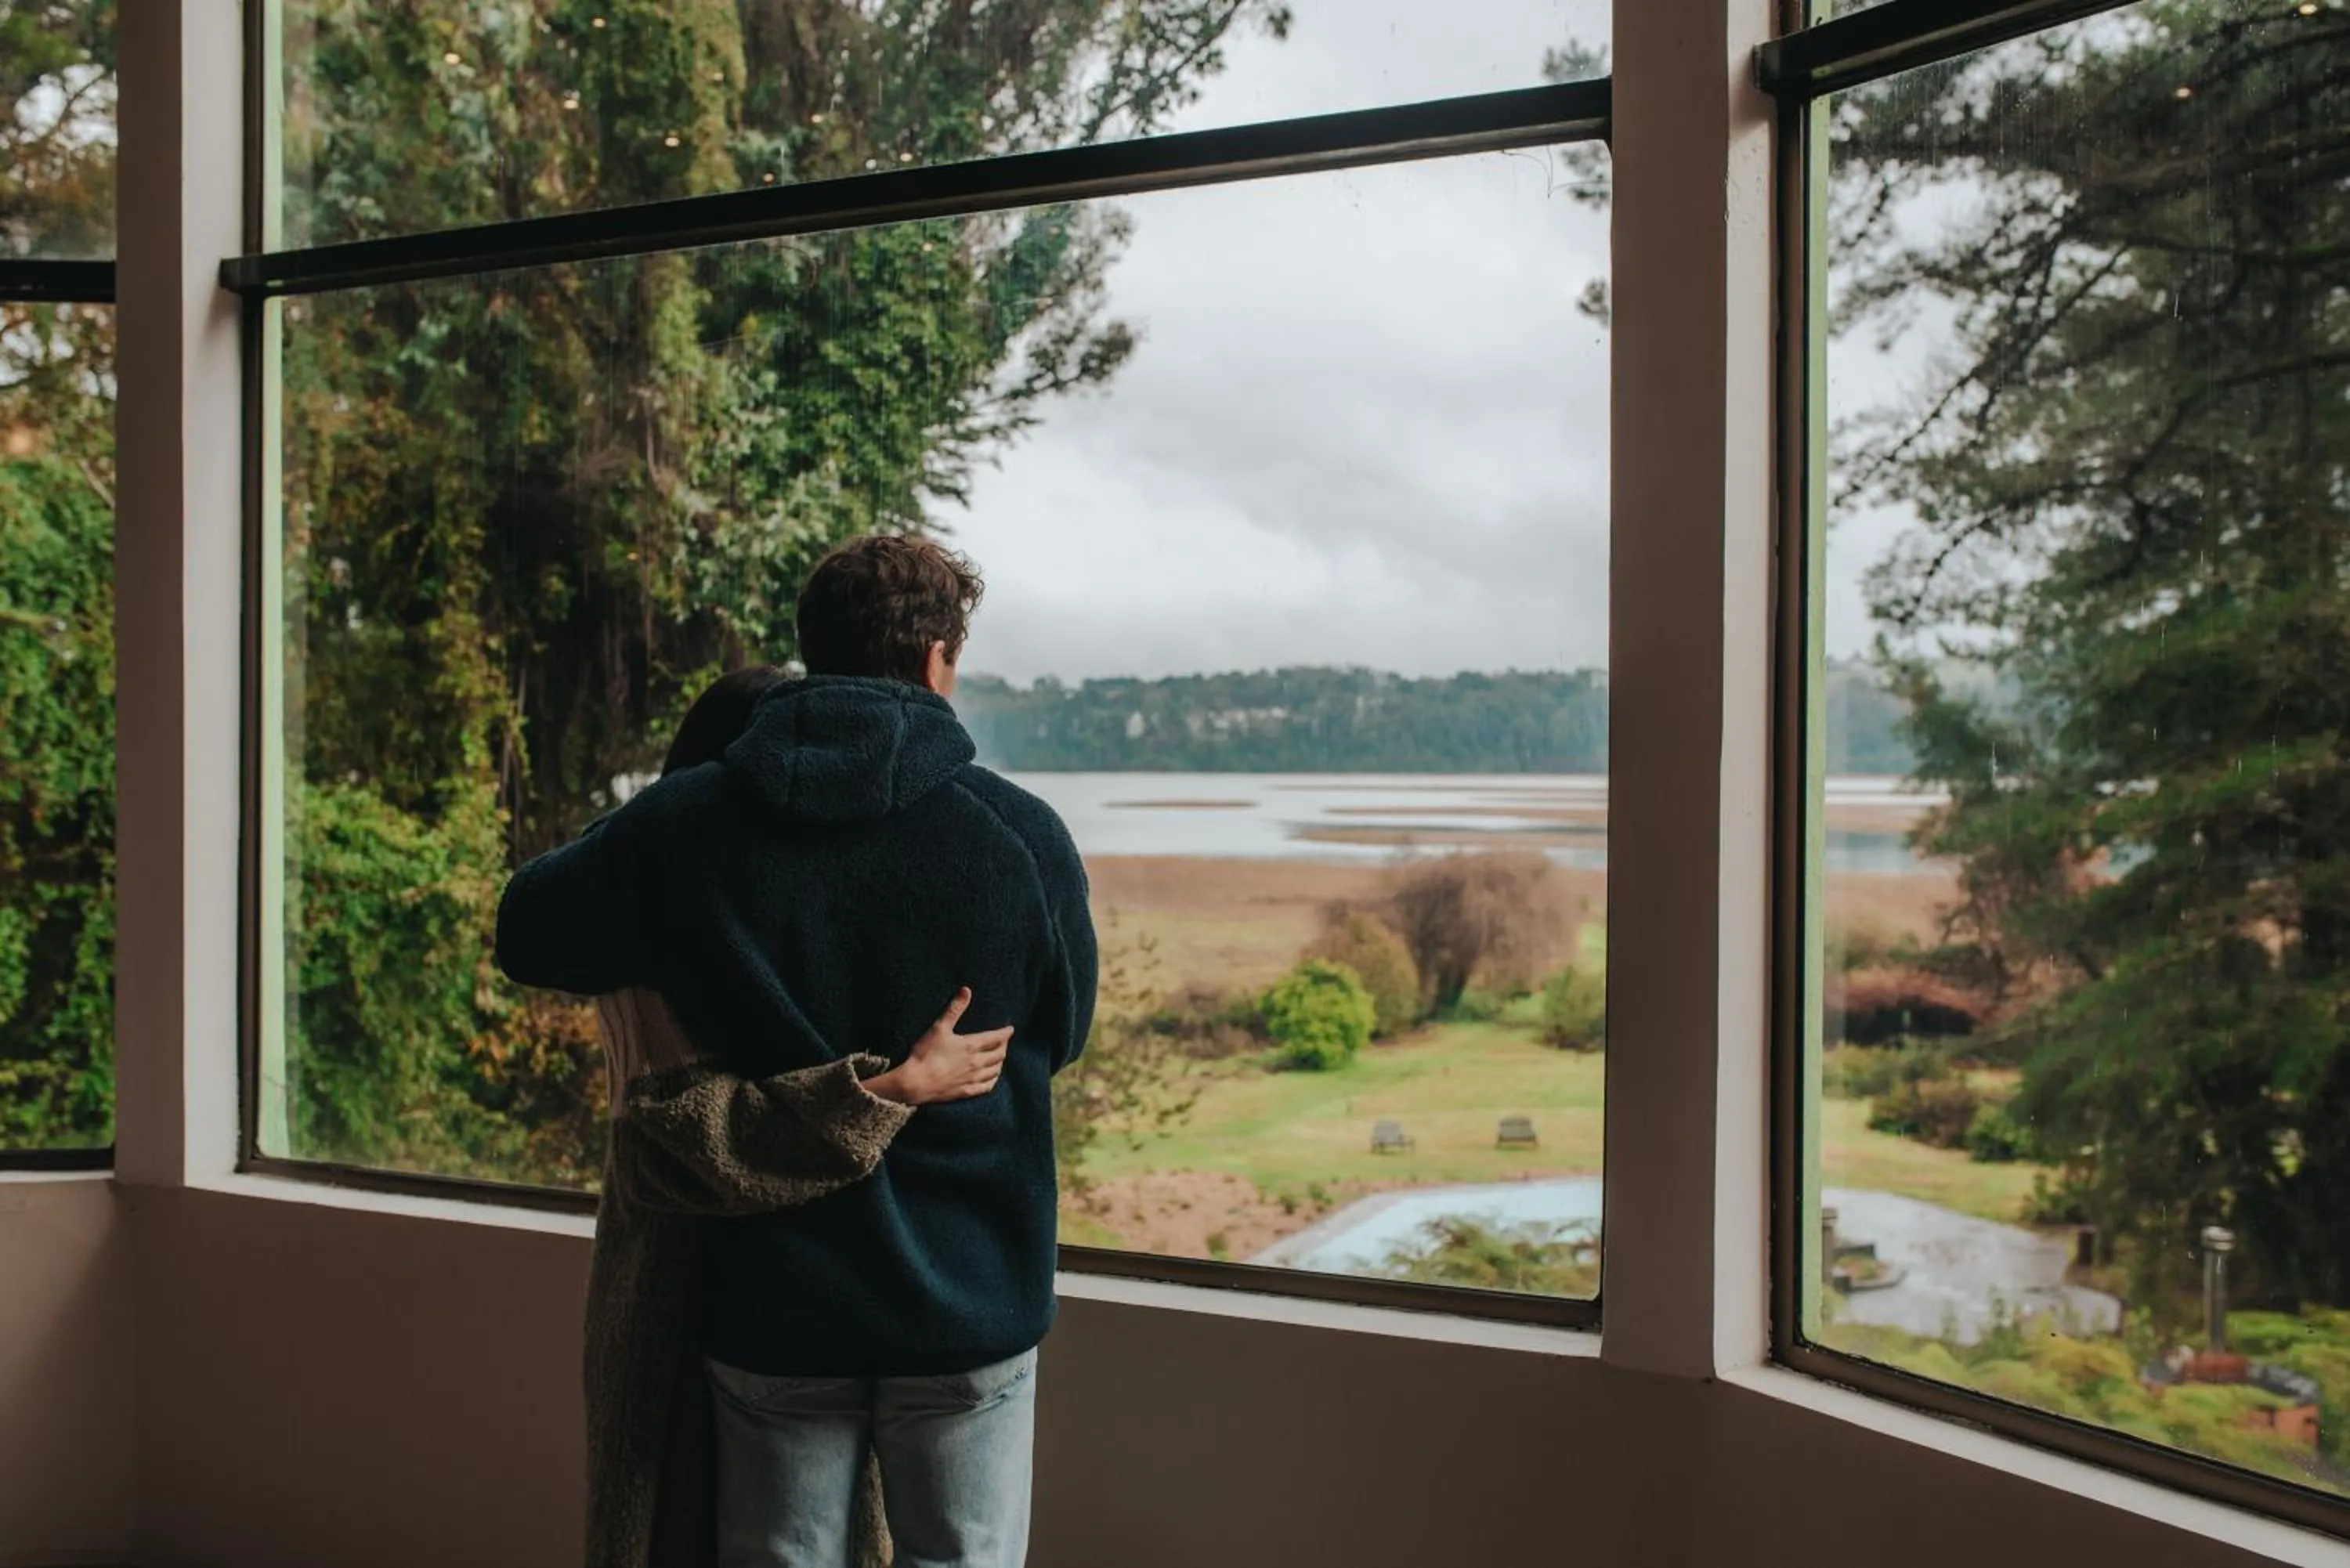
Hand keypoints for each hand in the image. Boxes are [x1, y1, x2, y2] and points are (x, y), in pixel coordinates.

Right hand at [865, 988, 1012, 1106]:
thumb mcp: (939, 1027)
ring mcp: (972, 1078)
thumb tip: (966, 990)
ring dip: (1000, 1063)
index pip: (996, 1038)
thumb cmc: (926, 1054)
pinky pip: (987, 1087)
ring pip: (995, 1071)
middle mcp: (976, 1063)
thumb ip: (954, 1009)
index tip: (1010, 1029)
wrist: (916, 1083)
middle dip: (1004, 1046)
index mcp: (971, 1046)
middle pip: (999, 1054)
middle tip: (1004, 1042)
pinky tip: (992, 1077)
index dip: (1005, 1033)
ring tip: (999, 1058)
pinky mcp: (966, 1091)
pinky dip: (993, 1080)